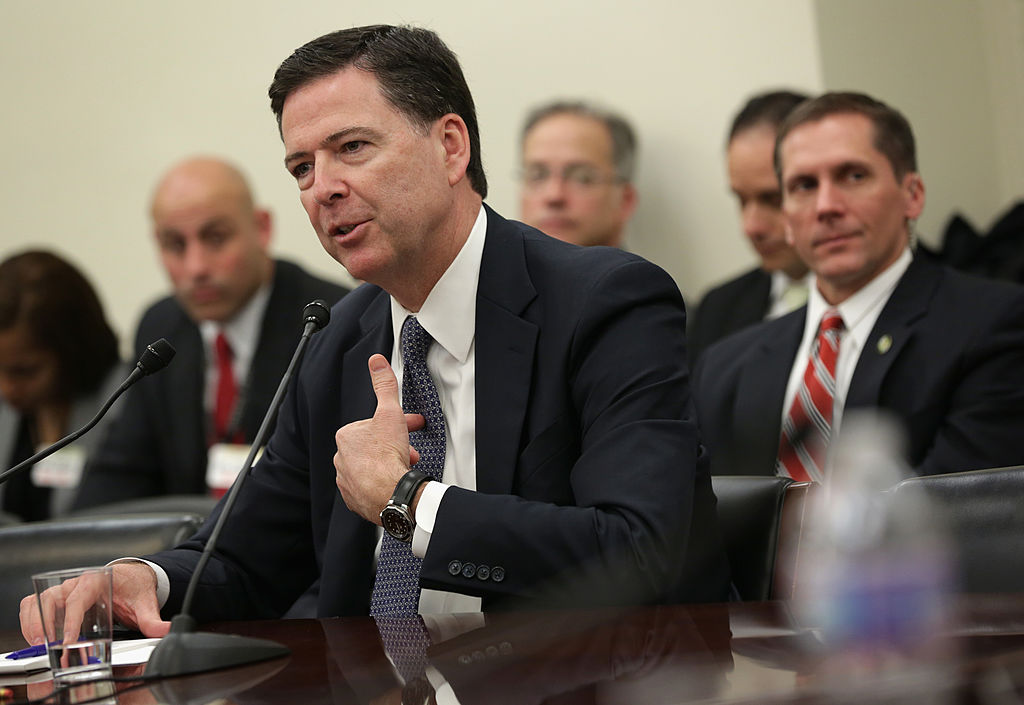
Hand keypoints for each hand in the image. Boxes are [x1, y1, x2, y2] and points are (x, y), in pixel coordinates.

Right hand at [20, 563, 169, 645]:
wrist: (134, 576)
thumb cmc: (135, 586)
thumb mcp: (145, 603)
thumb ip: (153, 620)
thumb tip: (165, 630)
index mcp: (97, 580)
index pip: (78, 599)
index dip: (70, 620)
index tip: (67, 640)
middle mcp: (77, 582)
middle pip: (52, 598)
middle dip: (46, 622)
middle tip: (47, 645)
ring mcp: (66, 588)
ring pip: (40, 599)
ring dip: (34, 620)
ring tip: (38, 642)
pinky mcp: (60, 597)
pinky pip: (37, 602)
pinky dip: (30, 617)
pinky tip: (35, 635)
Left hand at [334, 354, 424, 523]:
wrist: (390, 493)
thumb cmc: (386, 456)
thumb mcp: (389, 412)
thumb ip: (384, 386)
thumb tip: (376, 362)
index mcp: (347, 436)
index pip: (374, 425)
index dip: (396, 425)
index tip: (411, 428)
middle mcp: (341, 458)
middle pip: (374, 447)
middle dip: (394, 446)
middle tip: (411, 450)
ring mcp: (347, 481)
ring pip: (372, 467)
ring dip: (389, 464)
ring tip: (404, 468)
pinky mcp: (355, 499)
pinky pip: (369, 488)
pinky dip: (382, 484)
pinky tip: (394, 483)